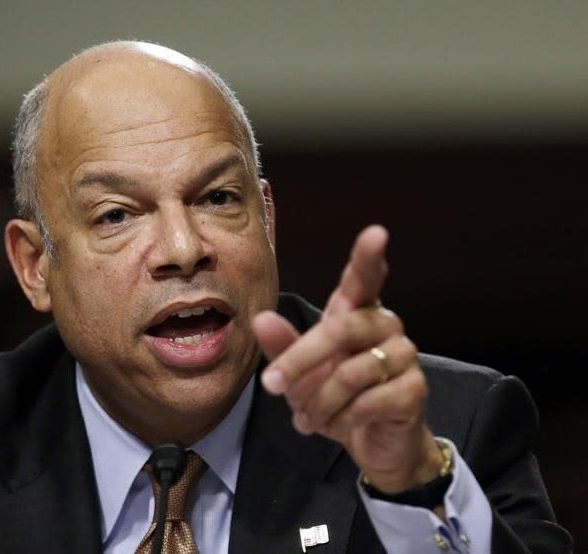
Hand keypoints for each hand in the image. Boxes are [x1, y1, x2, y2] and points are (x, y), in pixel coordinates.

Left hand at [253, 225, 442, 492]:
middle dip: (300, 360)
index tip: (376, 233)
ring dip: (319, 402)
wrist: (370, 443)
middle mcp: (385, 326)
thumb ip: (282, 347)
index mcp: (356, 313)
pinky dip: (342, 419)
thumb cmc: (334, 398)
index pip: (364, 278)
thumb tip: (261, 319)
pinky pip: (370, 401)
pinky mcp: (415, 390)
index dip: (369, 257)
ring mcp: (404, 356)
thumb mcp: (299, 374)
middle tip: (272, 386)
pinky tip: (336, 425)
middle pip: (341, 329)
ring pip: (352, 373)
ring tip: (306, 419)